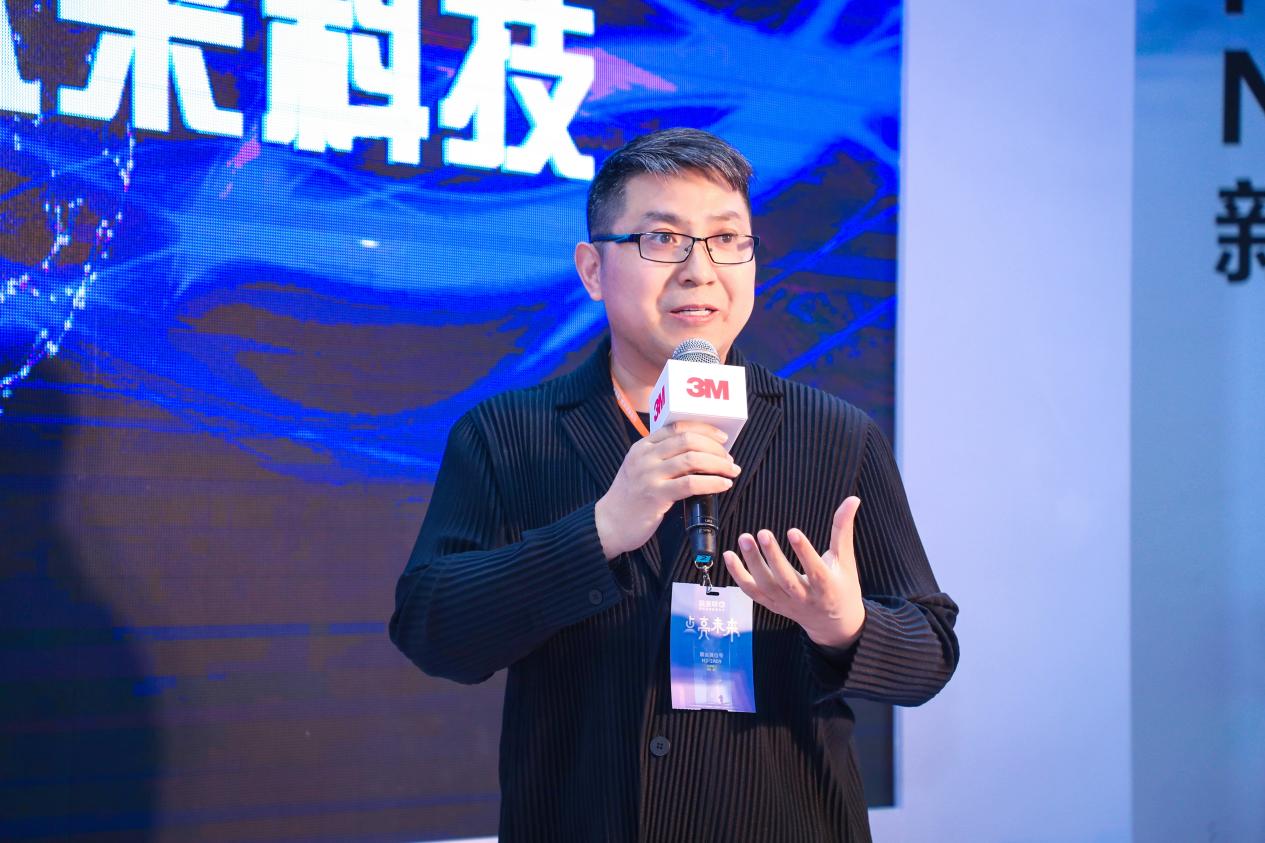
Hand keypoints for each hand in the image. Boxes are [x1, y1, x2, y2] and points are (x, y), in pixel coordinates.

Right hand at [594, 421, 740, 558]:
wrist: (609, 523)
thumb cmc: (630, 497)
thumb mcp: (639, 468)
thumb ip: (661, 457)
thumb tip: (700, 454)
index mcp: (642, 446)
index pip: (677, 426)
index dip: (704, 429)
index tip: (722, 437)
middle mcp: (645, 457)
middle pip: (687, 440)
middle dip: (715, 447)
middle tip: (729, 458)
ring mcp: (649, 475)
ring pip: (692, 460)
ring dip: (718, 464)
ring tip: (731, 471)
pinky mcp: (655, 495)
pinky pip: (691, 484)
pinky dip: (712, 482)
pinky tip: (723, 485)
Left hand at [723, 496, 865, 649]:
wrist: (833, 623)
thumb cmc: (841, 586)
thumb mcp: (845, 560)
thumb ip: (843, 530)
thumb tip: (853, 499)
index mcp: (827, 588)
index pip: (815, 571)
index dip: (804, 552)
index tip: (793, 532)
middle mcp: (804, 598)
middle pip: (786, 580)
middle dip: (773, 557)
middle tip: (763, 533)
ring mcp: (786, 603)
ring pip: (766, 585)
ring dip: (752, 562)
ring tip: (744, 538)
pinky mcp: (771, 604)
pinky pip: (751, 591)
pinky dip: (738, 575)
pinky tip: (729, 555)